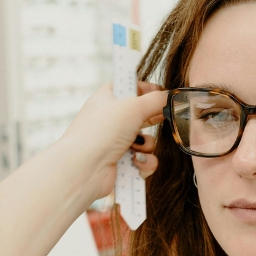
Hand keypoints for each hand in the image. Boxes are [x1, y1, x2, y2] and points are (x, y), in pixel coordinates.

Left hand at [56, 81, 166, 202]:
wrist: (83, 168)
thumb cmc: (102, 132)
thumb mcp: (133, 107)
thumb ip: (157, 100)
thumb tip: (171, 97)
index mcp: (107, 99)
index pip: (129, 87)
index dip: (145, 89)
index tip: (161, 93)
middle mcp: (110, 120)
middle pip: (140, 115)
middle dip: (152, 120)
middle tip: (160, 118)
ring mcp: (114, 142)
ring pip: (146, 141)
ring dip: (147, 146)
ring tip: (137, 149)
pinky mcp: (120, 163)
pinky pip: (143, 160)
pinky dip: (144, 162)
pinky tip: (136, 162)